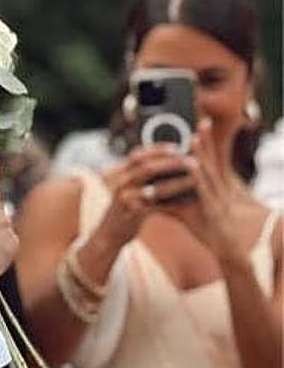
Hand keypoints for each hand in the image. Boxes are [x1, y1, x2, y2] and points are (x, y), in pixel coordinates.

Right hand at [98, 145, 194, 247]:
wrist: (108, 234)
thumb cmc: (122, 210)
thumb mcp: (125, 188)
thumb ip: (137, 175)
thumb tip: (158, 161)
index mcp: (119, 174)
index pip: (137, 155)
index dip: (157, 149)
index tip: (177, 147)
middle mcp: (120, 183)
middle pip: (147, 167)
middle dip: (172, 162)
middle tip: (192, 160)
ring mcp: (125, 199)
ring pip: (155, 186)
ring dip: (178, 181)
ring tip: (196, 178)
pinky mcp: (133, 214)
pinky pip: (158, 206)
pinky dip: (174, 202)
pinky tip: (188, 201)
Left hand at [154, 119, 240, 254]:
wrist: (220, 245)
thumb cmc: (201, 223)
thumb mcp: (182, 205)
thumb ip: (167, 195)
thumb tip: (147, 189)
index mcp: (209, 183)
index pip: (206, 158)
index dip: (204, 141)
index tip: (199, 122)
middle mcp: (216, 186)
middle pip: (210, 158)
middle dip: (206, 140)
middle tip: (202, 121)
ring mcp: (216, 195)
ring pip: (208, 170)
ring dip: (202, 153)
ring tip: (194, 138)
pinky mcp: (213, 206)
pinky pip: (203, 190)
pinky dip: (197, 177)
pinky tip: (192, 166)